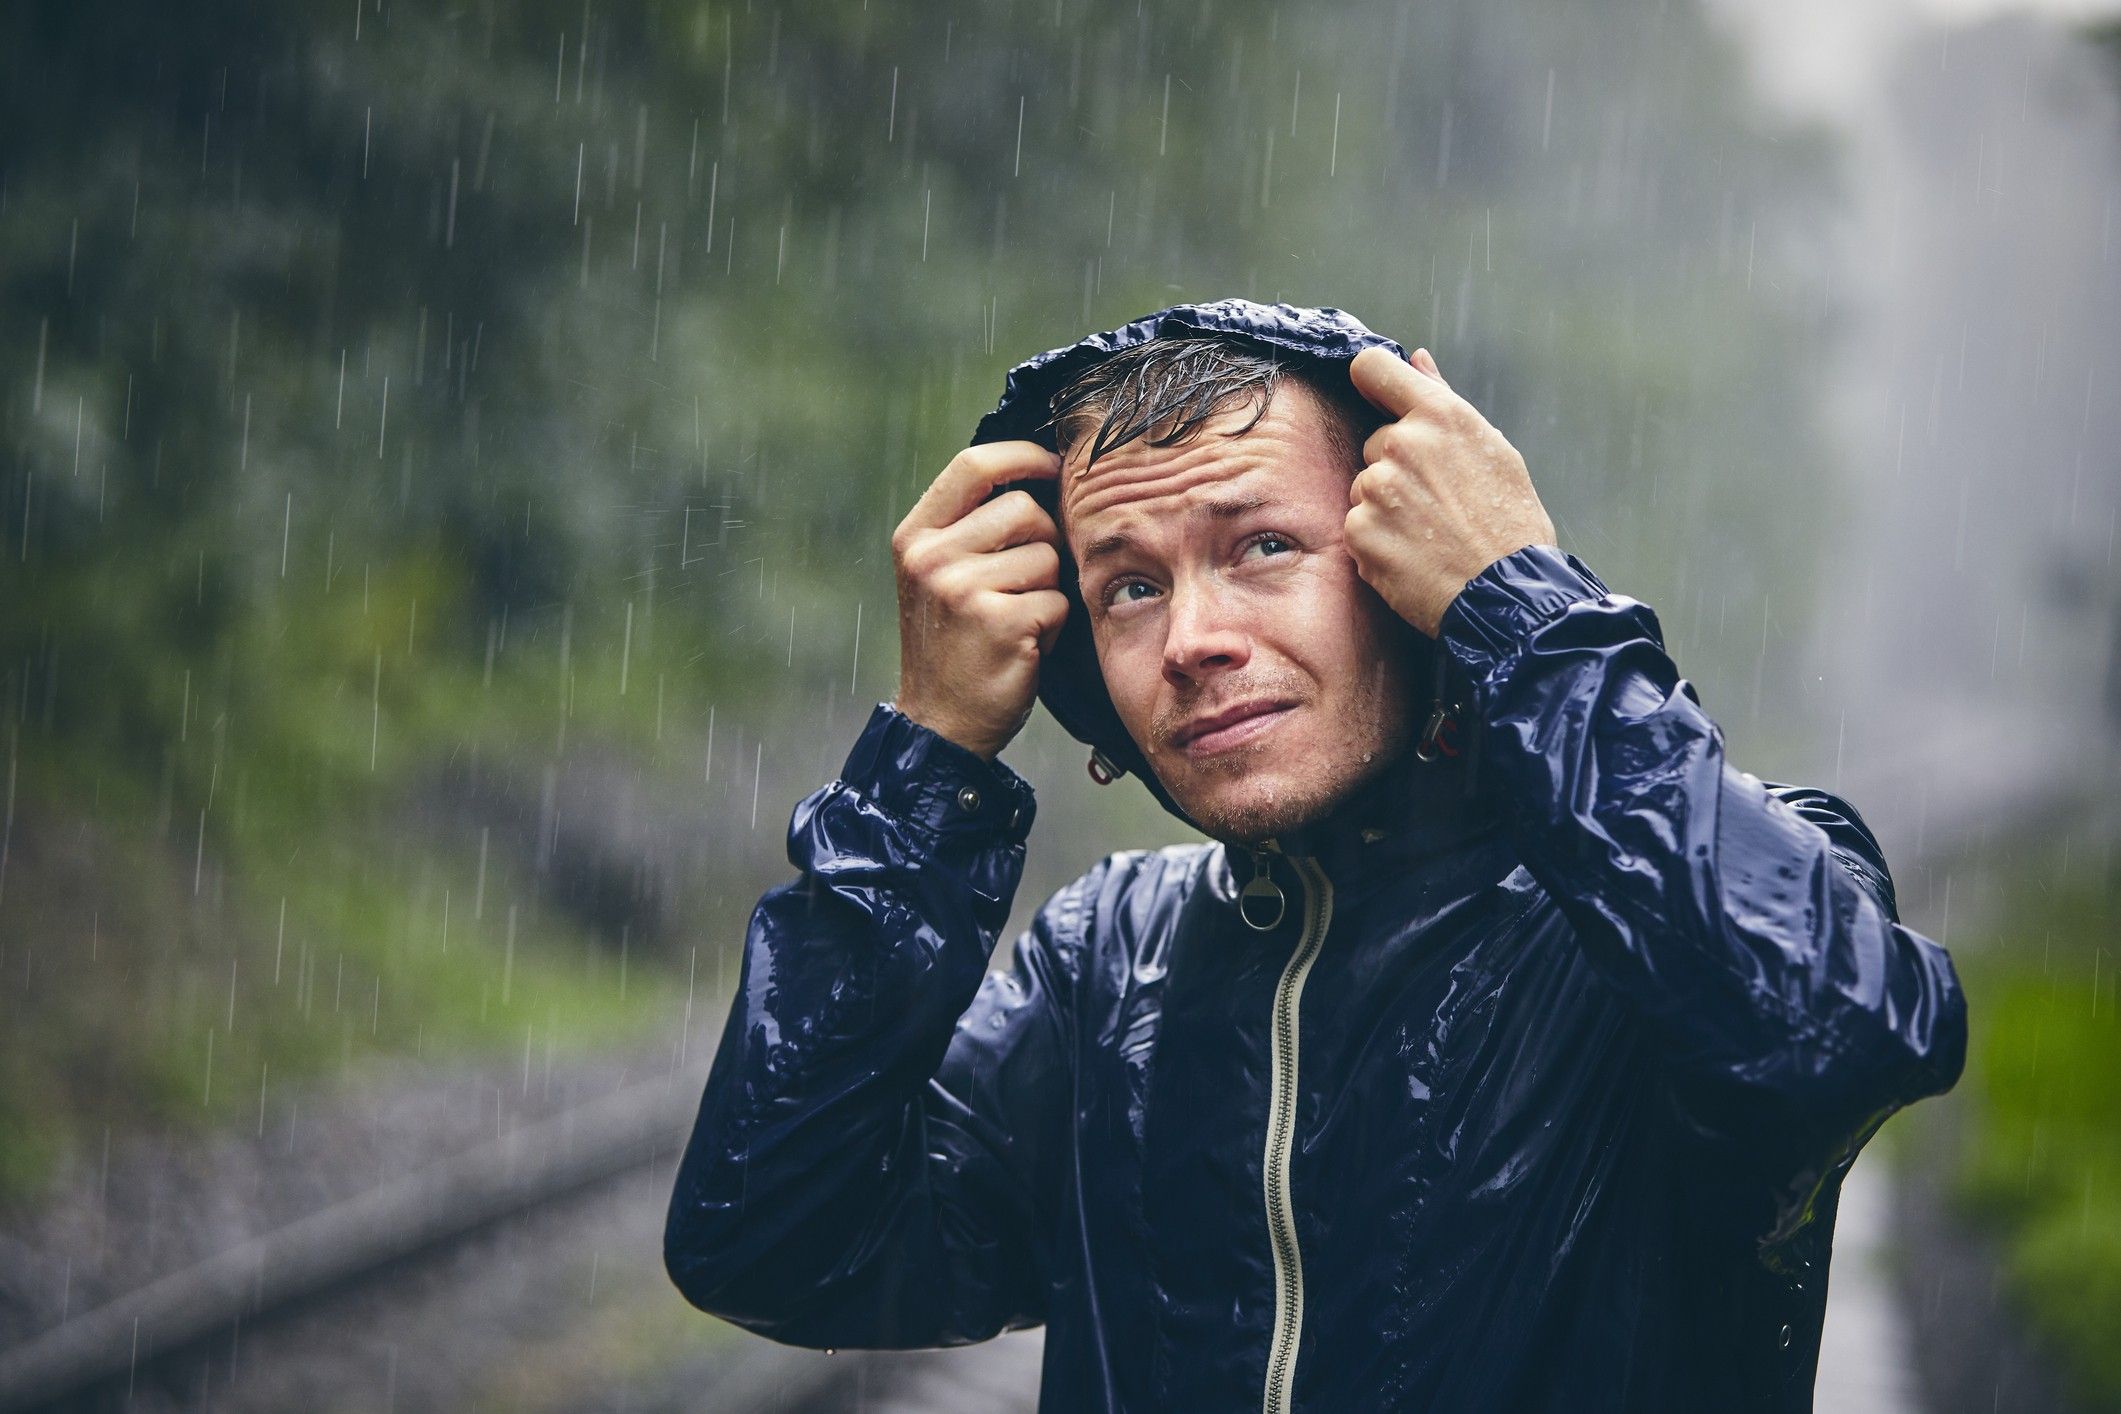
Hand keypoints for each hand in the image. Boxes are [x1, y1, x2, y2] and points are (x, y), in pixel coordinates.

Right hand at [889, 442, 1069, 760]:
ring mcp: (962, 589)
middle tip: (1025, 585)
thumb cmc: (954, 644)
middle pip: (1024, 509)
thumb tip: (1039, 472)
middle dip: (1043, 542)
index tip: (1053, 467)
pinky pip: (1058, 601)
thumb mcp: (941, 576)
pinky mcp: (999, 623)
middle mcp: (931, 557)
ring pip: (1048, 556)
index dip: (1022, 456)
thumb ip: (973, 527)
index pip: (973, 464)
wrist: (940, 724)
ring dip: (1048, 589)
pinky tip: (1025, 646)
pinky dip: (1054, 627)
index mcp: (915, 537)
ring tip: (1019, 619)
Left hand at [1344, 347, 1556, 637]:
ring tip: (1429, 534)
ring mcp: (1377, 489)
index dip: (1371, 381)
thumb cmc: (1509, 523)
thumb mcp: (1491, 449)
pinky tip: (1414, 556)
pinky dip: (1378, 542)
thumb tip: (1416, 359)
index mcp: (1440, 416)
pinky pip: (1358, 527)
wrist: (1507, 594)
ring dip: (1386, 507)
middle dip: (1396, 467)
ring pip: (1366, 488)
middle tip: (1437, 502)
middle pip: (1375, 443)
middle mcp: (1402, 445)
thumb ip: (1443, 400)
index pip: (1372, 368)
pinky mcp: (1360, 532)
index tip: (1377, 397)